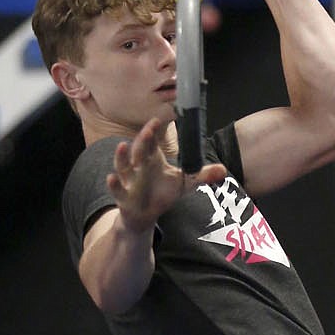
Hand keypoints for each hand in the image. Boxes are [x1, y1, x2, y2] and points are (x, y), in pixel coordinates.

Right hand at [106, 118, 226, 230]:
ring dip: (121, 157)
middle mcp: (138, 167)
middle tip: (148, 131)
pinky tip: (111, 178)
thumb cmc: (162, 193)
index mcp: (152, 159)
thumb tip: (223, 170)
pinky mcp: (123, 197)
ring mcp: (129, 180)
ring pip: (123, 166)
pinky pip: (117, 189)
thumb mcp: (183, 183)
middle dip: (143, 140)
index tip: (156, 120)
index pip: (151, 142)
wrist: (146, 214)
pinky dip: (114, 184)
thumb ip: (201, 175)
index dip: (152, 131)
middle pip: (138, 150)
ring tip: (123, 146)